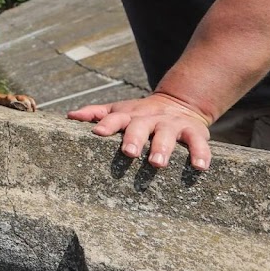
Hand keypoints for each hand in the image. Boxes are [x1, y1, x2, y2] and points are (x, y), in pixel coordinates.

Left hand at [67, 92, 213, 170]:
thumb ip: (95, 113)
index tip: (97, 132)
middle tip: (128, 152)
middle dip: (134, 139)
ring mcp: (170, 124)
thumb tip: (69, 116)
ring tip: (157, 164)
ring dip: (162, 148)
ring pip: (166, 135)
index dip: (106, 124)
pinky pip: (197, 142)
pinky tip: (199, 167)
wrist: (178, 103)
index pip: (115, 118)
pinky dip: (200, 154)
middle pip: (140, 127)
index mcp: (129, 115)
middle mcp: (149, 118)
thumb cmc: (139, 115)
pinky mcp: (193, 131)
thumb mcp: (118, 111)